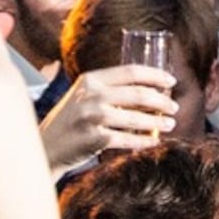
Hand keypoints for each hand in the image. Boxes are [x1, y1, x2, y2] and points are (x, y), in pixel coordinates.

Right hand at [40, 65, 176, 164]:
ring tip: (170, 124)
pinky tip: (153, 141)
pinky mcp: (95, 139)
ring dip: (159, 122)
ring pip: (137, 118)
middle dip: (162, 101)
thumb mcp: (83, 96)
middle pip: (139, 93)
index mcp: (91, 79)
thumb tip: (149, 90)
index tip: (171, 82)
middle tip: (174, 107)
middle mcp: (92, 95)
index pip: (131, 71)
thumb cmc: (69, 121)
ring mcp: (93, 117)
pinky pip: (129, 139)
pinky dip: (144, 140)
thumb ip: (108, 89)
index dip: (156, 75)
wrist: (45, 146)